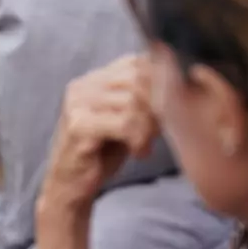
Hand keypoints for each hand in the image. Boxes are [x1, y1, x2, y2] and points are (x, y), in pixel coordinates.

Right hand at [40, 55, 156, 216]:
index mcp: (93, 79)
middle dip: (156, 107)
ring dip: (149, 128)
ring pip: (133, 101)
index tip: (164, 113)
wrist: (70, 186)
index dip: (160, 85)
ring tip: (145, 145)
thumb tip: (177, 85)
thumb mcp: (126, 119)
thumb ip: (142, 99)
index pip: (137, 62)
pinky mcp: (78, 125)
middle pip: (138, 79)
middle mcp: (82, 85)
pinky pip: (124, 123)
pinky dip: (139, 139)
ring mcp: (77, 103)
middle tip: (156, 132)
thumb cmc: (102, 153)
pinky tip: (139, 152)